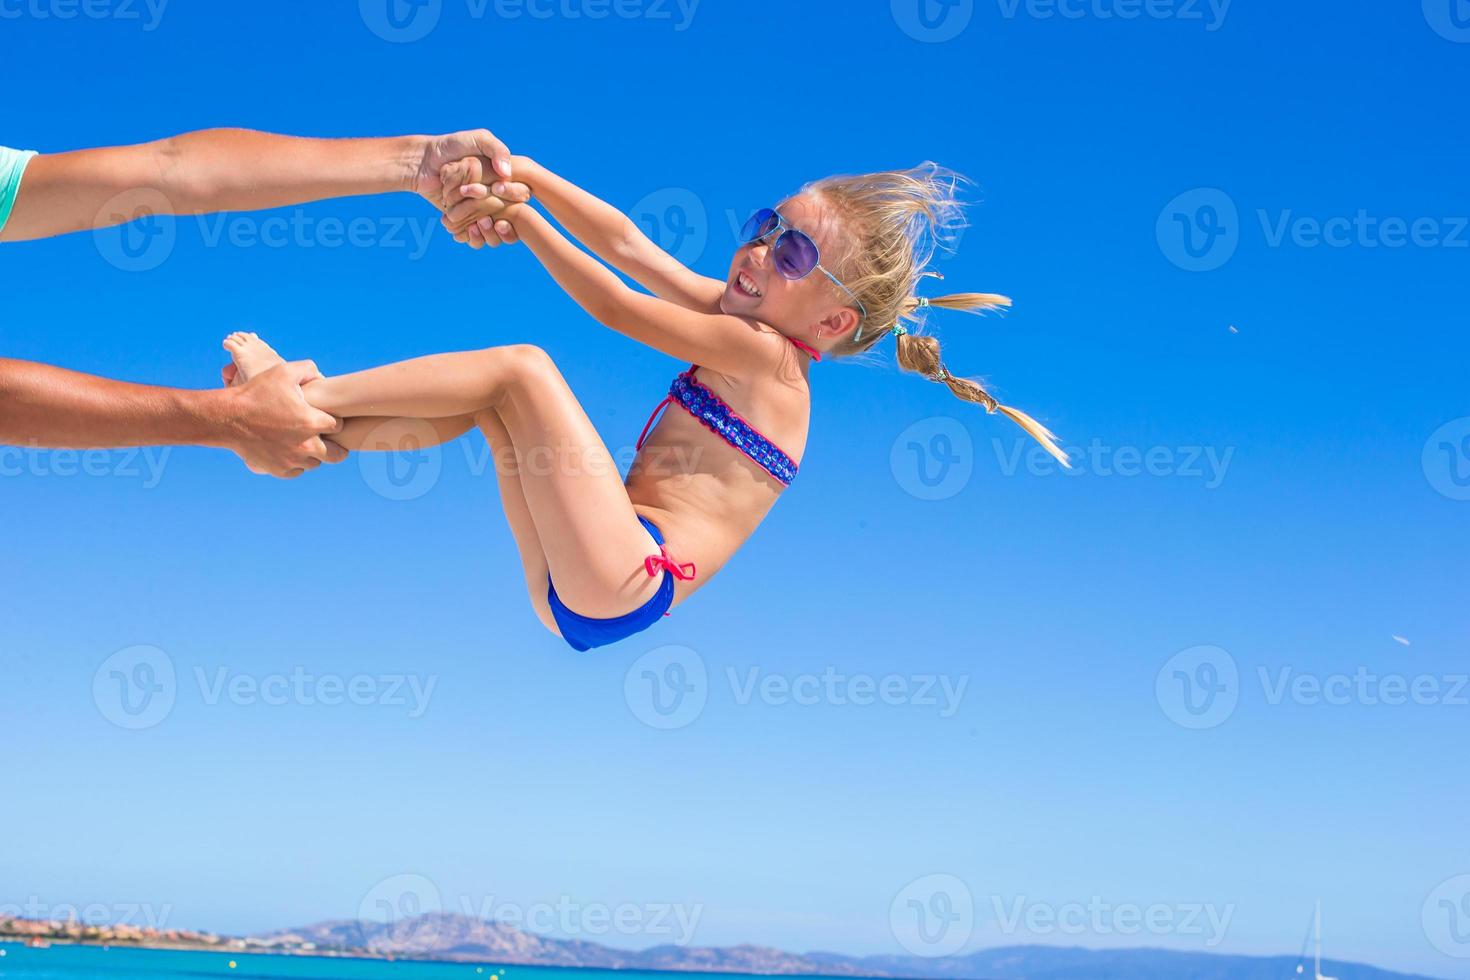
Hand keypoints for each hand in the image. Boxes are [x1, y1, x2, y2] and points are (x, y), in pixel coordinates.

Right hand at [225, 360, 346, 477]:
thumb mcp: (282, 372)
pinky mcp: (279, 470)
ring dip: (314, 454)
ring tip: (305, 442)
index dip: (335, 421)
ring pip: (316, 463)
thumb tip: (320, 375)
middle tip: (329, 439)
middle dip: (336, 446)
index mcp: (311, 422)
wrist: (227, 418)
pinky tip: (291, 451)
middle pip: (337, 454)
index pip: (339, 425)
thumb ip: (307, 369)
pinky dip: (296, 463)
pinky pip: (297, 470)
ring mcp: (292, 460)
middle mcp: (306, 445)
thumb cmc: (256, 393)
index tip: (326, 417)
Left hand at [413, 131, 530, 248]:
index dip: (514, 194)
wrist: (423, 162)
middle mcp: (495, 199)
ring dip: (490, 233)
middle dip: (504, 218)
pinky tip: (468, 229)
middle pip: (512, 218)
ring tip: (479, 224)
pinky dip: (474, 238)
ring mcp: (480, 213)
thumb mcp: (478, 139)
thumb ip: (498, 150)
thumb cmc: (451, 146)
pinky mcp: (465, 223)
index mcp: (504, 181)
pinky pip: (476, 239)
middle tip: (489, 213)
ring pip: (496, 234)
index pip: (521, 193)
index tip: (497, 188)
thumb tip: (506, 173)